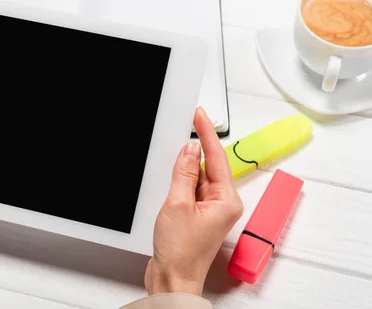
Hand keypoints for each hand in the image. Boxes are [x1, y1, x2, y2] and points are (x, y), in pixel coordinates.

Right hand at [145, 107, 242, 295]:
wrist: (171, 279)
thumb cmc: (181, 253)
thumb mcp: (178, 204)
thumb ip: (184, 173)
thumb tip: (190, 149)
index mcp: (226, 201)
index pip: (217, 158)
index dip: (207, 133)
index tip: (201, 115)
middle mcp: (221, 204)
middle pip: (207, 167)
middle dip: (192, 154)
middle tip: (182, 132)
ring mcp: (208, 211)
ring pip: (196, 179)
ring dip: (182, 173)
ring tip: (170, 176)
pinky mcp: (195, 216)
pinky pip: (189, 191)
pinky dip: (178, 184)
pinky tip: (169, 184)